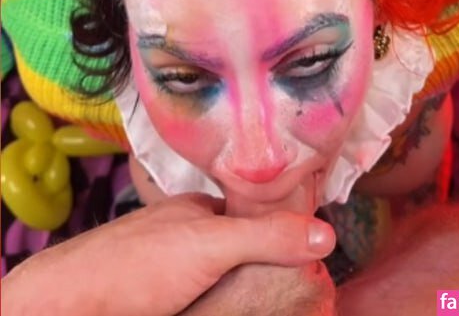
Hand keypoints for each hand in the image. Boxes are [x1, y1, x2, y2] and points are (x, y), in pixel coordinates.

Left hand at [1, 192, 335, 315]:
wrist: (72, 306)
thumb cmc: (136, 263)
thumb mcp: (211, 244)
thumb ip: (265, 236)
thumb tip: (327, 234)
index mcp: (197, 211)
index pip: (252, 217)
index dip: (280, 235)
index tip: (310, 259)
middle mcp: (184, 238)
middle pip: (238, 253)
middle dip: (263, 272)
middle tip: (296, 296)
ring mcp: (172, 272)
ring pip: (221, 282)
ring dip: (242, 295)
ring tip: (272, 306)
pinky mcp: (165, 303)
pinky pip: (206, 301)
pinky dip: (220, 307)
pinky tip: (228, 310)